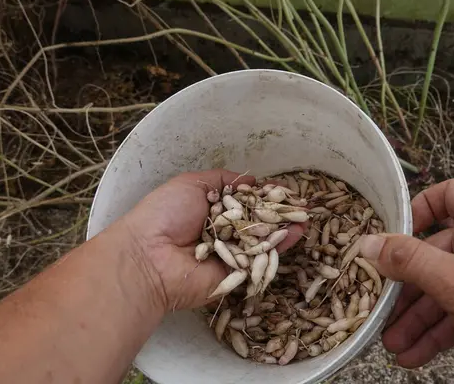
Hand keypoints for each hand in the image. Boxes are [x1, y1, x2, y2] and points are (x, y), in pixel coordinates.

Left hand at [121, 169, 304, 311]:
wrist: (149, 254)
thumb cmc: (165, 214)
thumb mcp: (192, 183)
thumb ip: (224, 179)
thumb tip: (251, 180)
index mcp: (211, 209)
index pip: (243, 200)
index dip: (264, 195)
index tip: (283, 189)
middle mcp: (222, 231)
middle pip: (256, 220)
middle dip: (279, 212)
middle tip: (301, 204)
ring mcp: (229, 253)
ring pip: (262, 240)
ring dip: (284, 228)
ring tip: (304, 218)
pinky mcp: (235, 274)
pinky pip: (259, 259)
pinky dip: (277, 247)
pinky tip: (295, 233)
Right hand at [360, 179, 453, 383]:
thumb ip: (415, 263)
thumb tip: (371, 243)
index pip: (451, 196)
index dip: (419, 208)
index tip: (391, 236)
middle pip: (436, 252)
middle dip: (405, 282)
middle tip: (379, 304)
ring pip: (444, 289)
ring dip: (416, 316)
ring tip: (391, 342)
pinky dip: (437, 334)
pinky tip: (415, 355)